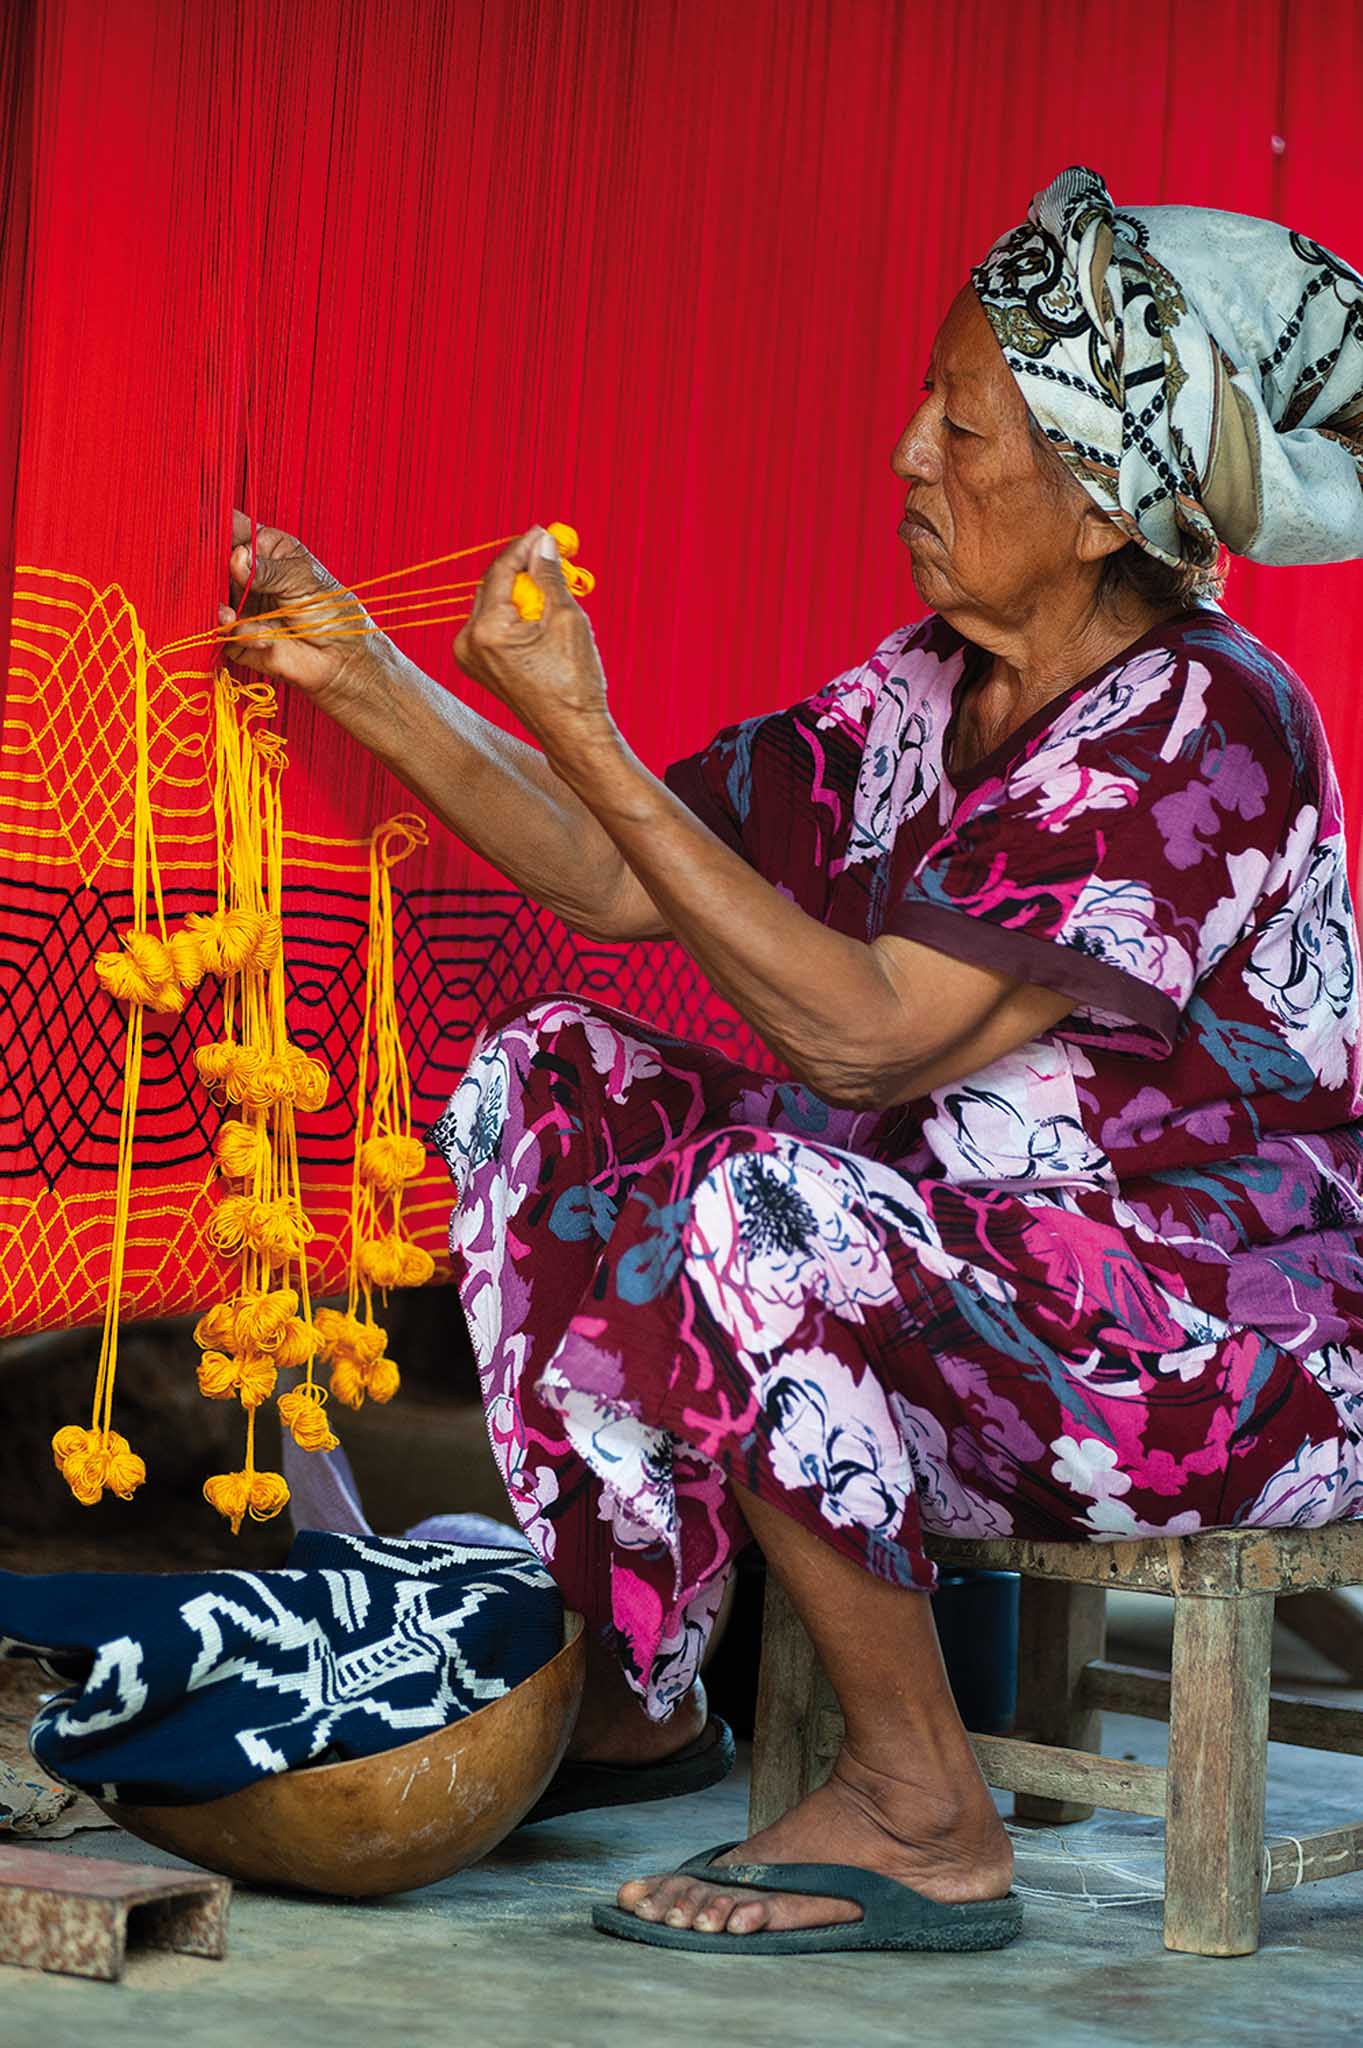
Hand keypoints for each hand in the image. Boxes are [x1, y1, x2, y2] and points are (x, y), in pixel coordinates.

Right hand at [219, 510, 383, 702]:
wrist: (339, 658)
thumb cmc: (329, 609)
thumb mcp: (301, 579)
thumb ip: (266, 569)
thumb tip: (235, 558)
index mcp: (264, 548)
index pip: (231, 528)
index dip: (215, 525)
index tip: (205, 530)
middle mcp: (246, 574)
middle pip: (210, 563)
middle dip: (208, 571)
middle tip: (216, 580)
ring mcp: (239, 603)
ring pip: (208, 597)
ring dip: (217, 606)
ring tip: (231, 615)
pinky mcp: (236, 635)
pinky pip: (220, 631)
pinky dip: (235, 634)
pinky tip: (260, 639)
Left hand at [455, 527, 612, 756]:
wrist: (571, 732)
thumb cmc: (574, 683)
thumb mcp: (567, 620)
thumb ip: (550, 576)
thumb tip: (544, 543)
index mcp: (488, 632)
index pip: (499, 572)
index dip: (522, 548)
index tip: (543, 532)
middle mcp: (469, 643)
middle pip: (492, 585)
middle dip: (521, 568)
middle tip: (550, 553)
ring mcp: (469, 657)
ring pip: (492, 604)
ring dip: (519, 591)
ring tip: (552, 585)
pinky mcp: (477, 665)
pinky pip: (493, 625)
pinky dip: (514, 613)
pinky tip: (539, 613)